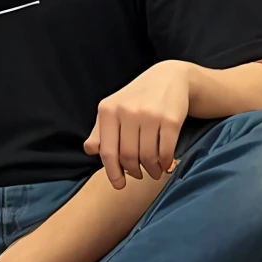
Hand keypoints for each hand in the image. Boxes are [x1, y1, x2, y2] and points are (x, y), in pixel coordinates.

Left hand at [84, 60, 190, 188]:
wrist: (171, 77)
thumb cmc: (139, 97)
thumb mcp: (115, 108)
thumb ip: (100, 130)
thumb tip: (90, 150)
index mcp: (108, 110)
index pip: (106, 151)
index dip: (112, 173)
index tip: (119, 184)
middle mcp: (128, 111)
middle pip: (127, 156)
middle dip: (134, 172)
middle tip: (139, 175)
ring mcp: (150, 115)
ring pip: (147, 156)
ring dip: (152, 170)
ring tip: (154, 171)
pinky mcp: (171, 119)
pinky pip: (165, 151)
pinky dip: (165, 163)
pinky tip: (165, 163)